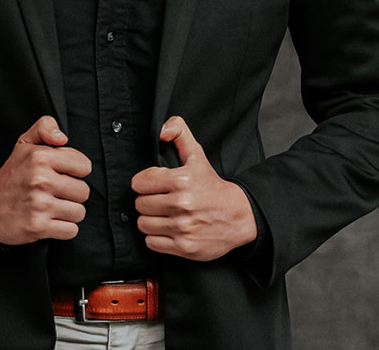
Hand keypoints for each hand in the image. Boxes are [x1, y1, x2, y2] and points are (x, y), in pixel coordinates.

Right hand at [0, 116, 90, 244]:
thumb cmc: (13, 173)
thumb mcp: (25, 142)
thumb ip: (45, 127)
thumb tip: (63, 138)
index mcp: (40, 157)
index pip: (84, 166)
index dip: (76, 170)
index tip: (64, 173)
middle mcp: (41, 180)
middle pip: (84, 191)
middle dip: (73, 193)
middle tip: (57, 191)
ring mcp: (40, 205)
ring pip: (79, 212)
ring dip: (70, 211)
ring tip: (54, 206)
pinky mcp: (38, 227)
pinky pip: (71, 230)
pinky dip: (64, 228)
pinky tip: (52, 220)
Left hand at [131, 116, 256, 260]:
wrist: (238, 216)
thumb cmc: (212, 186)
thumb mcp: (197, 155)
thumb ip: (178, 132)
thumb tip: (161, 130)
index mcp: (182, 180)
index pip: (140, 182)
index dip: (144, 182)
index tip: (153, 184)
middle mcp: (181, 204)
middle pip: (140, 204)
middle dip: (147, 201)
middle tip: (159, 200)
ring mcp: (182, 227)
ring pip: (143, 223)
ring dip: (150, 219)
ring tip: (162, 214)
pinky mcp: (184, 247)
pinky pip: (151, 242)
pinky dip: (156, 237)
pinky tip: (167, 228)